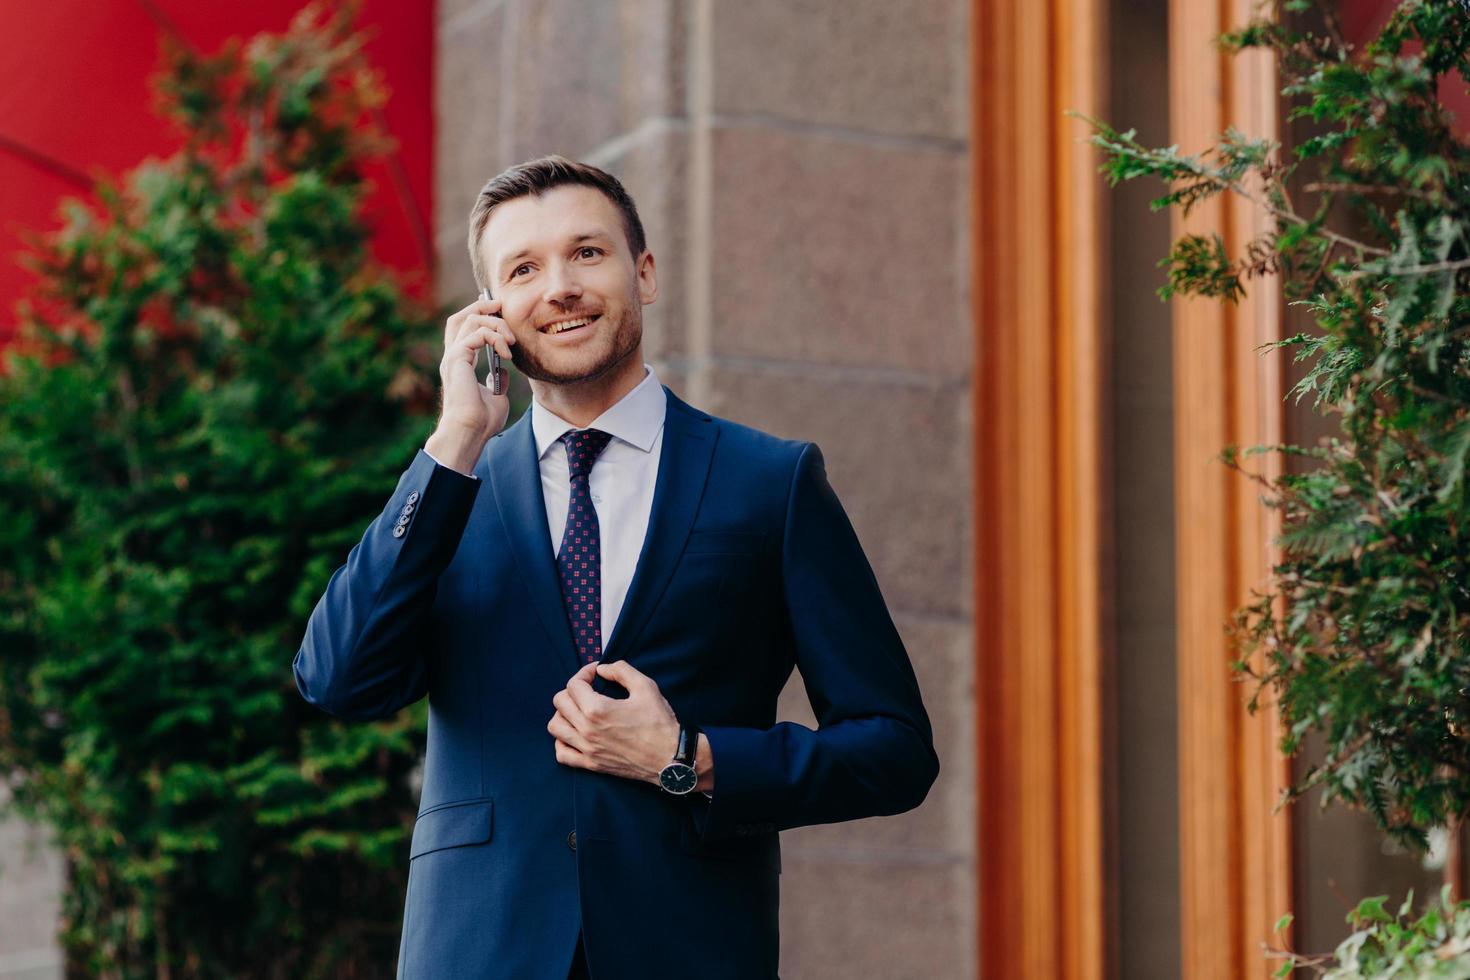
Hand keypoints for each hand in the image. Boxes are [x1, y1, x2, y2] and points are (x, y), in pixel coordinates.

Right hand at [426, 295, 515, 471]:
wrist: (470, 433)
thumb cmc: (481, 422)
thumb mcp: (496, 396)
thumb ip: (498, 381)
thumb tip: (503, 372)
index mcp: (459, 363)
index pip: (464, 329)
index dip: (480, 315)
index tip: (501, 313)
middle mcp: (453, 357)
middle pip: (461, 317)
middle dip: (482, 305)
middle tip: (502, 306)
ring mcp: (453, 356)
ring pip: (471, 320)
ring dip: (496, 324)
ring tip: (511, 341)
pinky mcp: (457, 358)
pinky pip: (477, 333)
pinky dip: (495, 337)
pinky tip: (506, 351)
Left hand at [548, 661, 679, 786]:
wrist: (670, 758)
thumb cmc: (660, 723)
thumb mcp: (645, 687)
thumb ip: (621, 670)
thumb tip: (602, 669)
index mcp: (597, 710)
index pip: (573, 684)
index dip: (584, 673)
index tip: (596, 673)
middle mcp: (587, 730)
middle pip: (560, 702)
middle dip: (573, 690)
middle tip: (589, 689)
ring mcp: (587, 749)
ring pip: (555, 727)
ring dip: (563, 714)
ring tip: (579, 710)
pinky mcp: (591, 764)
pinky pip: (562, 754)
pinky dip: (562, 741)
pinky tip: (575, 733)